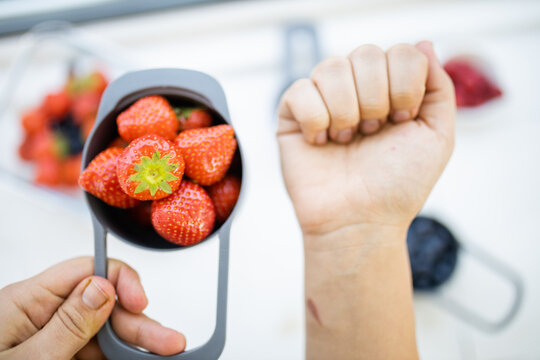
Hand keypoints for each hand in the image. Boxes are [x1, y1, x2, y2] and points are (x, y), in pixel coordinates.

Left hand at [0, 257, 185, 358]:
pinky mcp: (50, 356)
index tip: (143, 304)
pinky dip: (111, 357)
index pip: (84, 271)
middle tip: (169, 342)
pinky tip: (129, 359)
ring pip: (99, 333)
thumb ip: (66, 325)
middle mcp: (37, 315)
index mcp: (24, 302)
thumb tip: (102, 287)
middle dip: (137, 323)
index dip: (120, 281)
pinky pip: (88, 352)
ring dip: (130, 345)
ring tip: (156, 353)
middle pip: (100, 306)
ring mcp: (45, 339)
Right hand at [277, 41, 454, 237]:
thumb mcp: (437, 137)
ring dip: (346, 111)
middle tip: (373, 132)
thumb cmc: (396, 186)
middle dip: (376, 100)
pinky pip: (300, 90)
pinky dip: (316, 119)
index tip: (402, 121)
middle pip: (366, 54)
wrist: (359, 221)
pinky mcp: (293, 115)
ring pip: (332, 67)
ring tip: (347, 139)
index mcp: (391, 89)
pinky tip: (321, 141)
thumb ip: (439, 87)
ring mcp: (324, 100)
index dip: (405, 86)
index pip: (401, 52)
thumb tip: (424, 43)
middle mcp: (358, 90)